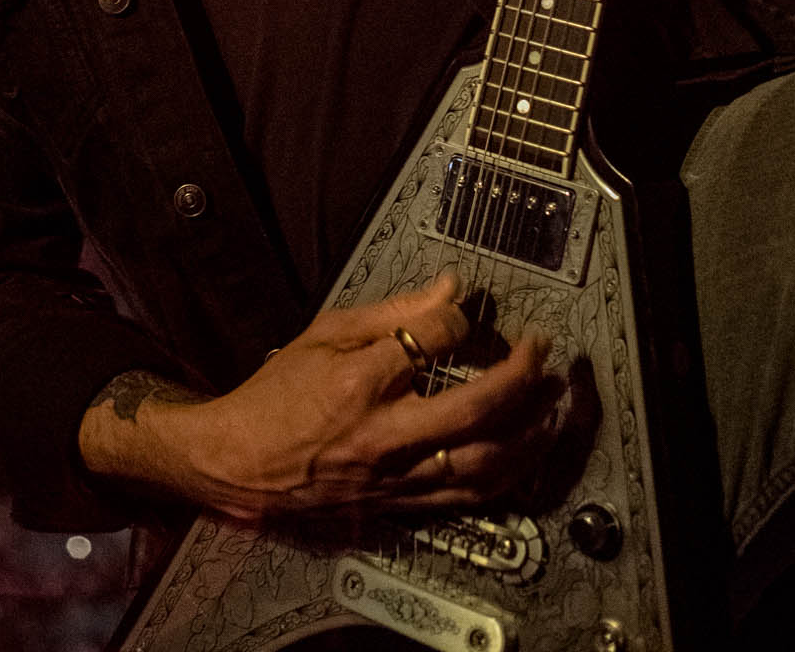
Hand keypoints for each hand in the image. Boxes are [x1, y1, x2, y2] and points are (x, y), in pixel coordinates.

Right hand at [79, 273, 562, 521]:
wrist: (241, 461)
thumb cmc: (279, 393)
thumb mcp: (326, 332)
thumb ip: (394, 312)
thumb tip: (450, 289)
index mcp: (360, 380)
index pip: (433, 339)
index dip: (462, 318)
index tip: (472, 309)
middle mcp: (384, 433)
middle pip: (475, 409)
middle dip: (522, 377)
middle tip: (545, 352)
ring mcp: (396, 476)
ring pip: (482, 464)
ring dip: (529, 434)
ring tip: (554, 406)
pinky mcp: (400, 506)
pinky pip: (466, 498)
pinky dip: (505, 475)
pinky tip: (523, 453)